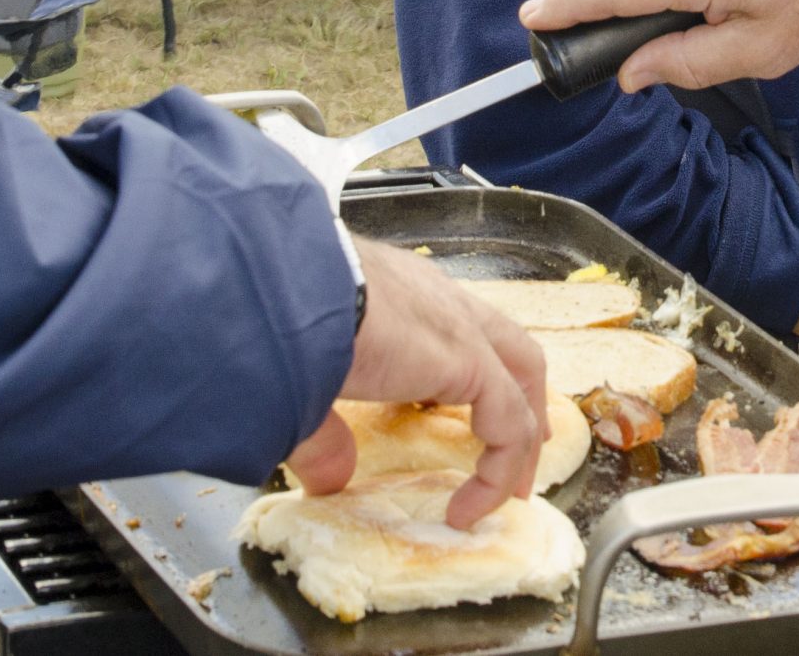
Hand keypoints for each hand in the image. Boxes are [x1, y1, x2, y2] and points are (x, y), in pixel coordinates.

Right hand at [292, 239, 548, 530]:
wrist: (282, 290)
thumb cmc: (275, 321)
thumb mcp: (301, 386)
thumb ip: (322, 435)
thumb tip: (328, 481)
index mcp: (401, 295)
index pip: (455, 327)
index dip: (472, 370)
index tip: (472, 412)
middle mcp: (440, 301)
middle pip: (508, 345)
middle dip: (523, 396)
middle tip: (522, 445)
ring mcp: (461, 327)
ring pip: (522, 374)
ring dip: (521, 434)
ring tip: (511, 489)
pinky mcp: (470, 360)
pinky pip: (509, 423)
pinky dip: (498, 470)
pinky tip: (466, 509)